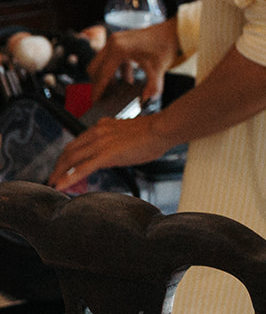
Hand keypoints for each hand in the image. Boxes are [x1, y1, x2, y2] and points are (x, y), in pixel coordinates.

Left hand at [47, 112, 170, 189]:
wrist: (162, 129)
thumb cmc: (153, 133)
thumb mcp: (127, 133)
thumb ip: (114, 140)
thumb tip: (112, 152)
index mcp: (102, 127)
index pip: (77, 142)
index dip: (66, 156)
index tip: (63, 165)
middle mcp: (97, 132)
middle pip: (69, 150)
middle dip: (59, 165)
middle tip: (54, 177)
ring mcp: (100, 143)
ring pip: (71, 159)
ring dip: (59, 172)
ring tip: (54, 183)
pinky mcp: (106, 154)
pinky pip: (82, 168)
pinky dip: (69, 178)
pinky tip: (61, 186)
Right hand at [88, 19, 179, 102]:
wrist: (175, 31)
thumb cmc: (166, 46)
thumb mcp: (159, 68)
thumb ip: (153, 86)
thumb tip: (147, 99)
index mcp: (119, 49)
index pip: (103, 73)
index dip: (99, 89)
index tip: (95, 101)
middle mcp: (113, 43)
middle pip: (96, 68)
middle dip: (100, 83)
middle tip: (105, 97)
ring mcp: (115, 40)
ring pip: (102, 63)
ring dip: (108, 77)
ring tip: (117, 91)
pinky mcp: (120, 41)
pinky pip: (111, 59)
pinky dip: (116, 70)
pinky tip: (128, 80)